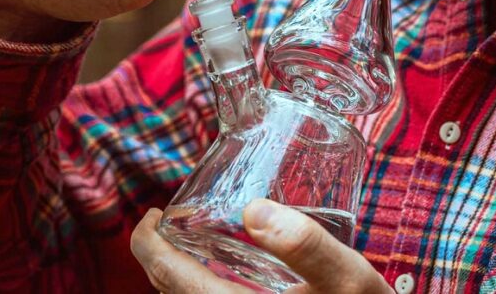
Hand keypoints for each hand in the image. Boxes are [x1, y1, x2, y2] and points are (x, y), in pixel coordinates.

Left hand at [131, 200, 392, 293]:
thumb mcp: (348, 278)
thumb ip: (307, 245)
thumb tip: (253, 209)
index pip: (165, 273)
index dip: (147, 240)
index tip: (152, 214)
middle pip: (168, 287)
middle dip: (160, 251)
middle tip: (172, 219)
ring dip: (178, 268)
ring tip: (192, 237)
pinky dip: (199, 284)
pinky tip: (225, 268)